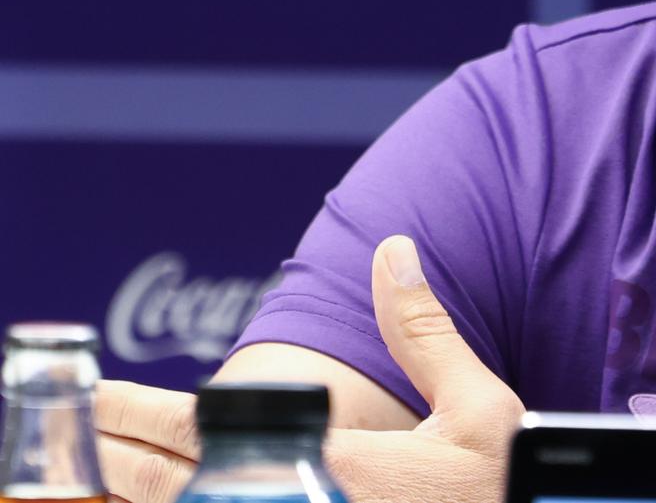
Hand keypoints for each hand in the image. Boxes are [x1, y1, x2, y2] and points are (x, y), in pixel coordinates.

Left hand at [97, 235, 525, 502]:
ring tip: (106, 470)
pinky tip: (187, 496)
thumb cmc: (503, 486)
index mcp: (340, 470)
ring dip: (145, 496)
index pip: (208, 439)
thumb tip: (394, 251)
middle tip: (78, 428)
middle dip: (114, 458)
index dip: (140, 415)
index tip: (96, 394)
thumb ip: (426, 333)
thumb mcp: (482, 407)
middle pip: (175, 493)